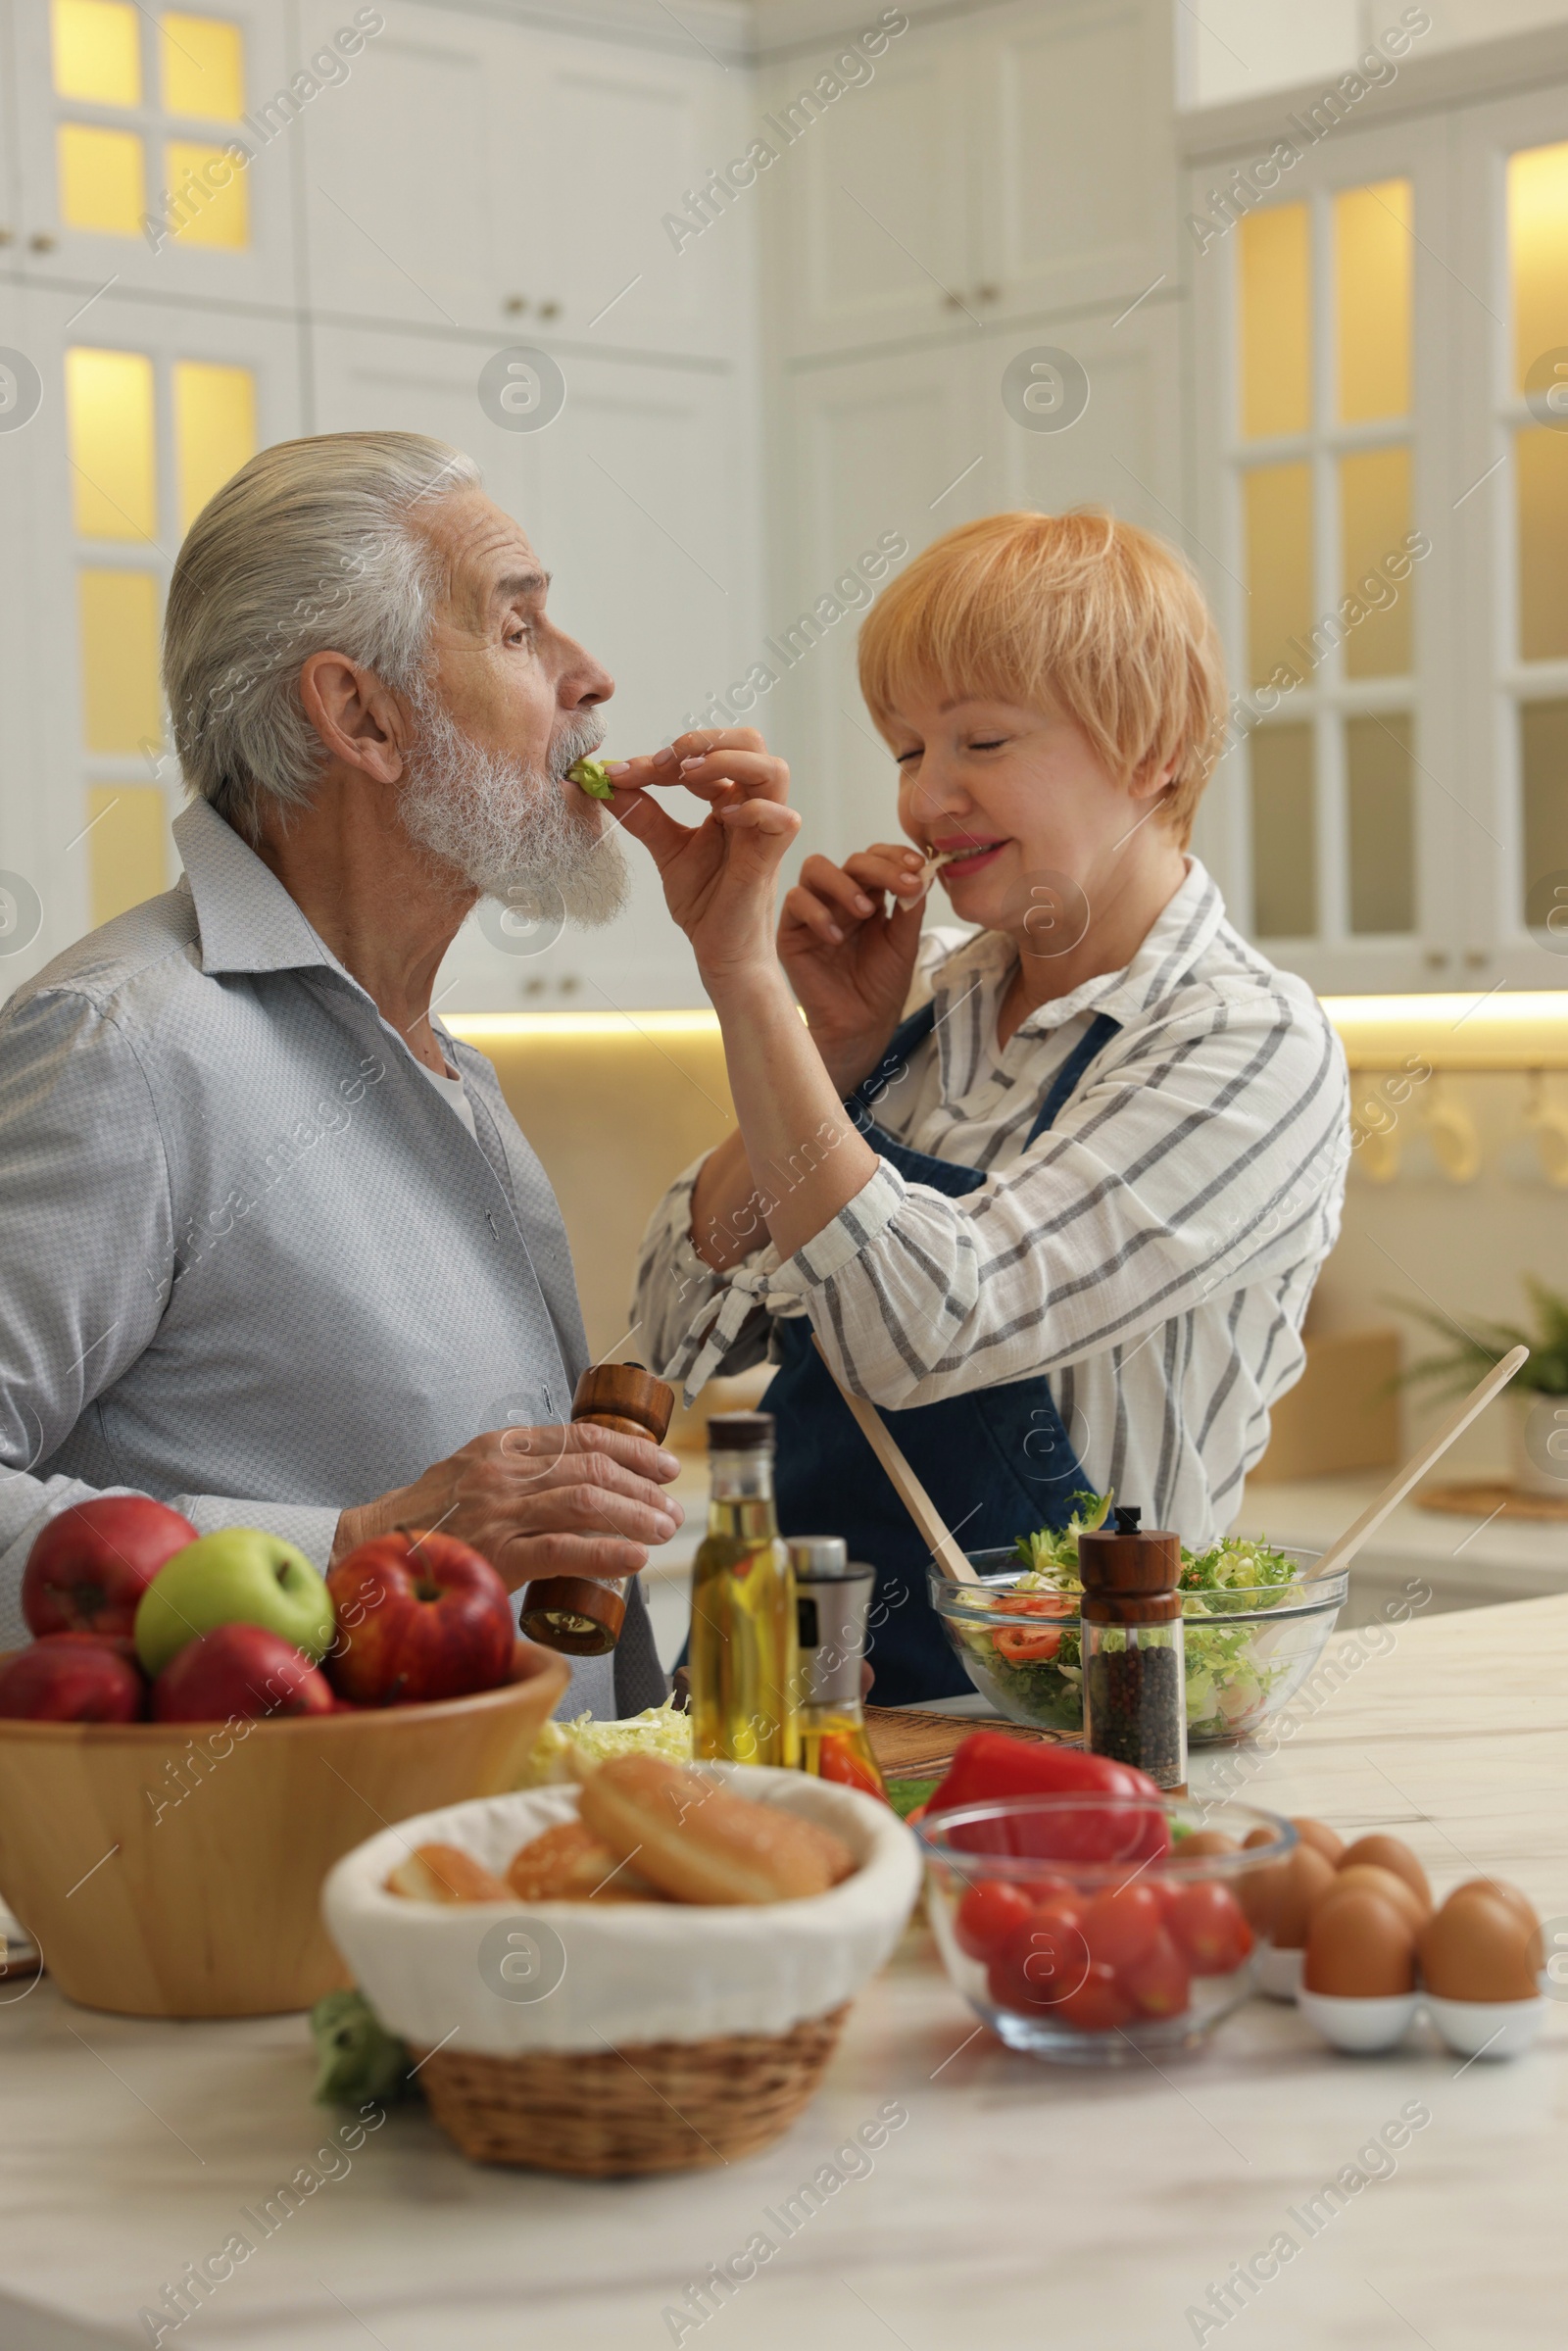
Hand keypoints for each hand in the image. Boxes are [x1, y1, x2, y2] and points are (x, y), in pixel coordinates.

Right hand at [329, 1422, 683, 1592]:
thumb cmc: (429, 1518)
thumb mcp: (471, 1472)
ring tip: (663, 1528)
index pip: (581, 1436)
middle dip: (642, 1486)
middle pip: (592, 1469)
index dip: (632, 1449)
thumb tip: (578, 1478)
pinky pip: (563, 1550)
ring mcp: (499, 1512)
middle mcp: (503, 1472)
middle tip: (671, 1506)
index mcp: (502, 1447)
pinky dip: (606, 1553)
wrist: (371, 1549)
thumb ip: (517, 1469)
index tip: (663, 1463)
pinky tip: (635, 1558)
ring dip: (635, 1515)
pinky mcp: (495, 1554)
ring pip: (586, 1503)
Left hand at [606, 730, 799, 984]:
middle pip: (751, 743)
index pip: (705, 755)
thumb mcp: (665, 849)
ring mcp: (765, 830)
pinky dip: (752, 809)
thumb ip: (642, 815)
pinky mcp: (771, 858)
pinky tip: (720, 817)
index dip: (663, 757)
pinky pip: (781, 819)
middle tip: (665, 761)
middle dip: (706, 741)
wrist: (720, 952)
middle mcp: (751, 807)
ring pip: (773, 770)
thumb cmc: (705, 902)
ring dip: (729, 762)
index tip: (620, 772)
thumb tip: (606, 783)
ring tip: (689, 777)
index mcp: (728, 800)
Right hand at [779, 842, 927, 1092]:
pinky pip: (795, 901)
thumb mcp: (904, 942)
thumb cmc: (881, 987)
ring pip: (816, 867)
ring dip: (844, 883)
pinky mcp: (791, 930)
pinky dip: (817, 913)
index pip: (877, 858)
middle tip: (903, 884)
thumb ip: (910, 906)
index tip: (918, 866)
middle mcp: (839, 897)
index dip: (896, 855)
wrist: (860, 1026)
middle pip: (852, 859)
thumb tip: (922, 871)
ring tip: (866, 912)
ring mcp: (814, 910)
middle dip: (881, 868)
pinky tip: (836, 939)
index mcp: (869, 895)